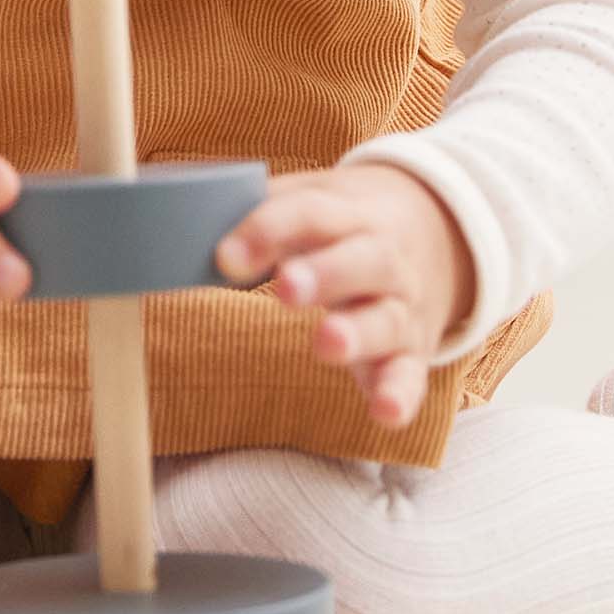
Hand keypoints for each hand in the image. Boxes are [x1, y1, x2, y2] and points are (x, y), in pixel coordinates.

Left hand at [215, 164, 476, 430]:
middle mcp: (384, 258)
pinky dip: (400, 395)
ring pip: (386, 319)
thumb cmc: (345, 223)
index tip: (225, 257)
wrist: (435, 231)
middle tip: (285, 288)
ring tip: (326, 344)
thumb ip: (257, 212)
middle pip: (361, 261)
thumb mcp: (313, 199)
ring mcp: (402, 307)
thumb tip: (178, 221)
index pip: (311, 213)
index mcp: (351, 213)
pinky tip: (383, 414)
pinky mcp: (413, 353)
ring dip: (358, 333)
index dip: (268, 231)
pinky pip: (411, 376)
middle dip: (325, 274)